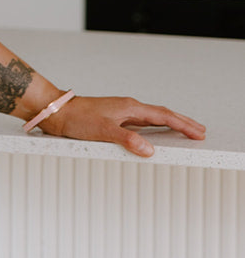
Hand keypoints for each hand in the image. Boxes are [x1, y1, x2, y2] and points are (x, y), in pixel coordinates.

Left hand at [38, 94, 205, 158]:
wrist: (58, 112)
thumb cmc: (77, 119)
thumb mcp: (103, 131)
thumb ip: (127, 140)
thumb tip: (150, 150)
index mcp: (130, 107)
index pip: (163, 116)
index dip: (182, 124)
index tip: (198, 132)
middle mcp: (128, 108)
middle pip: (162, 114)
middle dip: (183, 122)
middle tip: (200, 131)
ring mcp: (122, 112)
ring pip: (153, 118)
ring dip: (170, 124)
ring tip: (185, 131)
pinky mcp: (114, 118)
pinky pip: (142, 122)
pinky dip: (155, 127)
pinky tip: (155, 134)